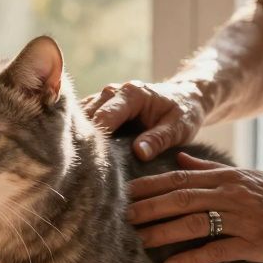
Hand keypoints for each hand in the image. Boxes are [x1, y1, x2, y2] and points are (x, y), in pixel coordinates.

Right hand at [81, 80, 206, 160]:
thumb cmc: (185, 112)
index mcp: (132, 94)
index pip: (103, 118)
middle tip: (81, 170)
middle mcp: (112, 92)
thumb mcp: (180, 127)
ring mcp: (103, 98)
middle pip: (86, 118)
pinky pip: (83, 120)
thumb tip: (139, 153)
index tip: (93, 164)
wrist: (185, 96)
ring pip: (80, 118)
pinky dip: (81, 136)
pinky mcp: (100, 106)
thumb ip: (159, 139)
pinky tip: (80, 156)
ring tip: (77, 166)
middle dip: (83, 142)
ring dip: (78, 139)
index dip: (95, 141)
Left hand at [126, 153, 262, 262]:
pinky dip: (192, 257)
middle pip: (181, 198)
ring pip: (195, 223)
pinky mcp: (255, 244)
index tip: (125, 192)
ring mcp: (244, 219)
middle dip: (150, 207)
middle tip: (123, 218)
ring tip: (140, 242)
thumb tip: (180, 159)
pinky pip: (217, 250)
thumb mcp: (247, 177)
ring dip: (164, 232)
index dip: (151, 185)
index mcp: (227, 178)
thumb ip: (211, 170)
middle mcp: (232, 195)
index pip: (180, 178)